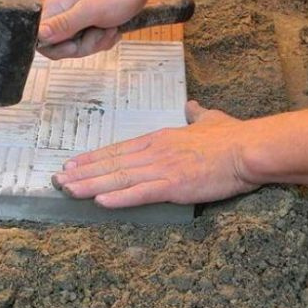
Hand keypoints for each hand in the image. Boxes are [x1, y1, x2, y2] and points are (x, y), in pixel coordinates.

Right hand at [37, 0, 149, 59]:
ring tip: (108, 27)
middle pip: (61, 47)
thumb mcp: (91, 11)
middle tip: (99, 31)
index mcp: (55, 6)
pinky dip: (102, 39)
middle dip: (84, 45)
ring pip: (77, 47)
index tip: (77, 42)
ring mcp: (73, 18)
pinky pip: (88, 43)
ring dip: (97, 42)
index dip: (60, 48)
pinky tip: (111, 28)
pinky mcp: (86, 22)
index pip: (42, 41)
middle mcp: (61, 12)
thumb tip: (39, 35)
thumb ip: (63, 24)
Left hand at [51, 101, 260, 206]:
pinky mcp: (174, 186)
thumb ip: (195, 114)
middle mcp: (155, 152)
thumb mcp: (209, 119)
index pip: (118, 150)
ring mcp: (163, 169)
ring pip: (119, 178)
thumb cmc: (233, 136)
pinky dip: (119, 197)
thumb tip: (191, 106)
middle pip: (111, 164)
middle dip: (82, 173)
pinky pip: (141, 193)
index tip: (73, 164)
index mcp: (160, 139)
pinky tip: (100, 201)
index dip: (93, 158)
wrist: (249, 149)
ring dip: (91, 185)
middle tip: (58, 180)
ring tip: (68, 190)